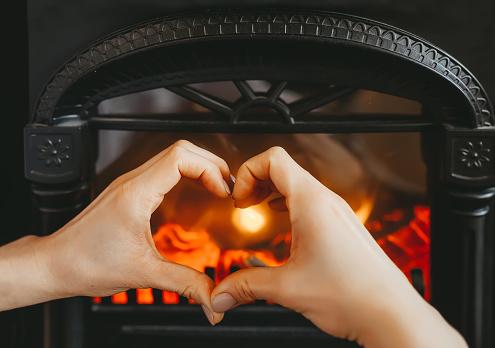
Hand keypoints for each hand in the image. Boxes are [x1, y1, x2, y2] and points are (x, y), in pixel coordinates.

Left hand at [0, 140, 229, 324]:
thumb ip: (185, 284)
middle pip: (182, 150)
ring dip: (199, 167)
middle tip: (227, 188)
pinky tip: (194, 191)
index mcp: (137, 193)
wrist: (55, 264)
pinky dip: (186, 174)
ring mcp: (129, 184)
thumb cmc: (85, 263)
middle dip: (211, 164)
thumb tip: (213, 296)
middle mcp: (132, 182)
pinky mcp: (128, 191)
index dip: (210, 169)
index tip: (222, 192)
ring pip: (172, 156)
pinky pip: (163, 169)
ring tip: (216, 187)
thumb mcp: (144, 273)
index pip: (181, 158)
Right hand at [211, 147, 466, 347]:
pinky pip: (311, 200)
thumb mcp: (287, 289)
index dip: (247, 172)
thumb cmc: (352, 295)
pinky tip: (283, 223)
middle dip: (256, 181)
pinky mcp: (342, 225)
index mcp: (312, 203)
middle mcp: (327, 201)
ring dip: (272, 191)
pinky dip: (289, 203)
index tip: (239, 200)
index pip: (274, 159)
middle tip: (243, 204)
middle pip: (284, 167)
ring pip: (298, 183)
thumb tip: (220, 293)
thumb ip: (246, 287)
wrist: (391, 313)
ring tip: (258, 209)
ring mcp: (337, 212)